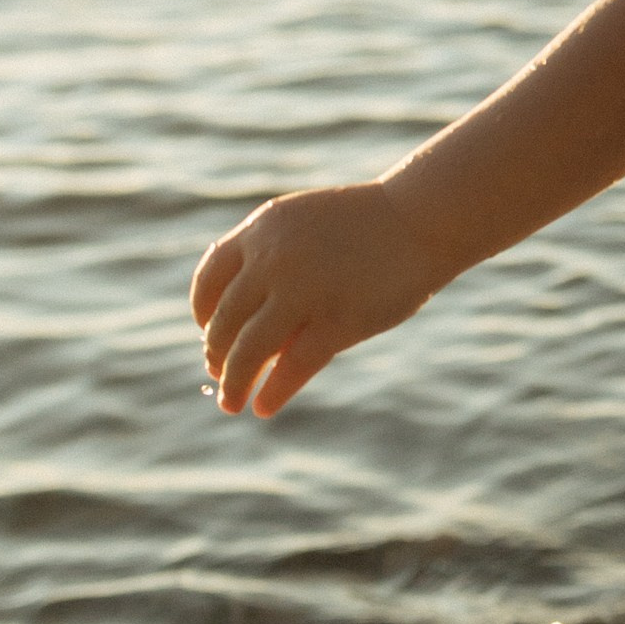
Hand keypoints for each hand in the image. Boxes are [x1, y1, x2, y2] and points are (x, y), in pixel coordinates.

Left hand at [190, 183, 441, 418]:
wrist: (422, 217)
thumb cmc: (367, 223)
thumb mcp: (305, 227)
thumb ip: (270, 260)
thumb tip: (241, 317)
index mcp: (261, 230)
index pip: (210, 280)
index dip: (203, 313)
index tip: (208, 332)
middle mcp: (273, 260)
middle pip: (224, 321)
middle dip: (217, 354)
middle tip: (219, 373)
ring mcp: (304, 292)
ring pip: (249, 350)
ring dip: (234, 382)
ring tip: (231, 403)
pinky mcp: (337, 321)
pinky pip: (293, 367)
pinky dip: (274, 391)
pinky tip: (264, 407)